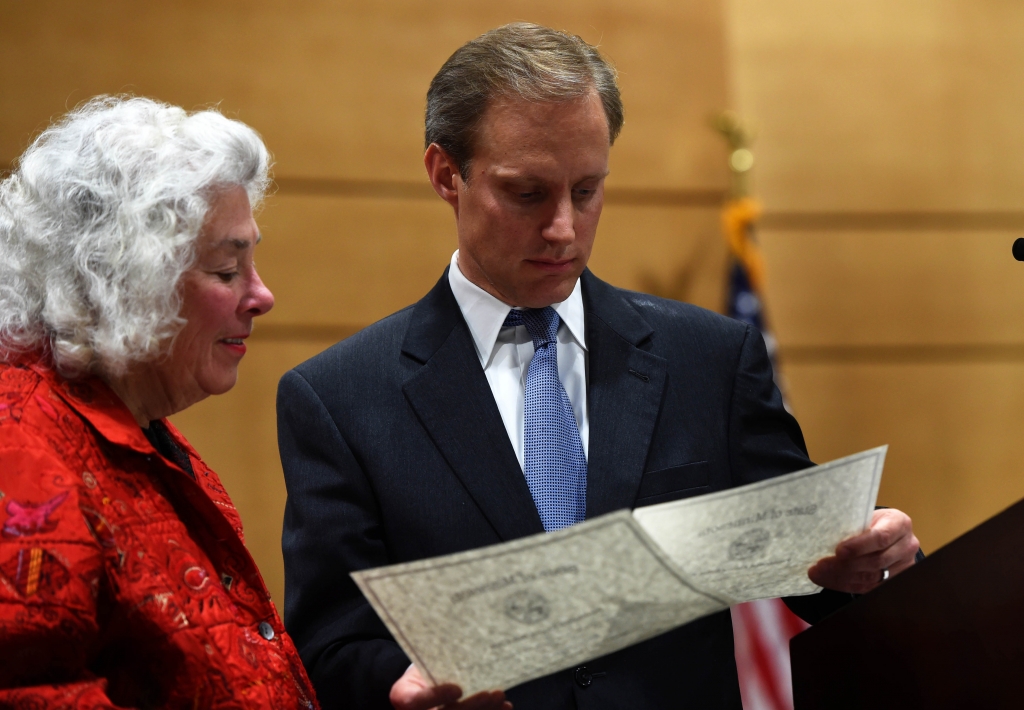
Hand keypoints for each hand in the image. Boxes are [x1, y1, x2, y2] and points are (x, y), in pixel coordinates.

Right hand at [390, 665, 511, 709]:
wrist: (425, 675)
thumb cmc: (425, 662)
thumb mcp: (424, 657)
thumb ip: (434, 657)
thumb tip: (458, 640)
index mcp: (404, 697)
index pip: (416, 702)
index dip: (436, 697)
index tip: (457, 689)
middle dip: (470, 706)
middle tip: (490, 694)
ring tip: (500, 697)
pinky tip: (503, 707)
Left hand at [808, 508, 919, 593]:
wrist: (887, 530)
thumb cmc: (872, 520)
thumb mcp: (866, 515)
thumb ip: (853, 525)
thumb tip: (824, 535)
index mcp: (900, 524)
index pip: (881, 537)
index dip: (859, 546)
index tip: (838, 550)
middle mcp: (906, 546)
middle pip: (876, 561)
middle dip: (845, 565)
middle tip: (820, 565)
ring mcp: (903, 567)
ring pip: (871, 577)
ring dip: (841, 576)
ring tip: (819, 573)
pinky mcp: (893, 581)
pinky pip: (867, 587)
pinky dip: (845, 584)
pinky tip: (828, 579)